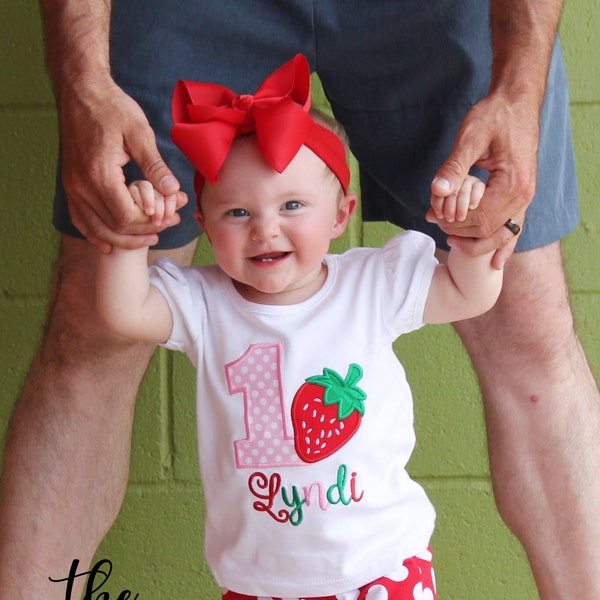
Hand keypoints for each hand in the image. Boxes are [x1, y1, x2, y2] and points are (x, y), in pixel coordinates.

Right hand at [58, 76, 187, 251]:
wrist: (80, 91)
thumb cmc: (111, 108)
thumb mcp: (140, 132)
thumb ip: (155, 165)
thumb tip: (173, 190)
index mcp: (99, 174)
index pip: (126, 216)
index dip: (151, 222)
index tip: (171, 216)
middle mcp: (80, 186)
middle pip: (114, 227)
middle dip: (144, 231)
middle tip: (168, 225)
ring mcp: (72, 187)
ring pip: (96, 229)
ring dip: (123, 238)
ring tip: (150, 237)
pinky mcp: (70, 185)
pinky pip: (81, 220)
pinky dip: (97, 235)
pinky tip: (112, 243)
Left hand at [427, 90, 537, 266]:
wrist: (516, 103)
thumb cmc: (492, 117)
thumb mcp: (469, 137)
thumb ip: (454, 167)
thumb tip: (437, 191)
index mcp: (513, 183)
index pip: (479, 219)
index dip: (453, 222)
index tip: (431, 214)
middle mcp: (524, 195)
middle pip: (487, 230)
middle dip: (458, 230)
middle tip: (433, 220)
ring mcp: (525, 197)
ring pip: (500, 233)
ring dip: (474, 240)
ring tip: (449, 238)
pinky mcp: (521, 196)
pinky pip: (513, 227)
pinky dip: (503, 246)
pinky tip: (494, 263)